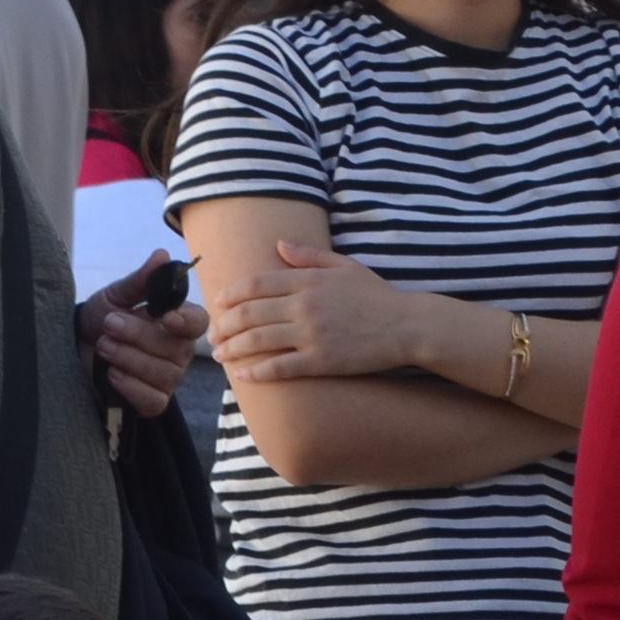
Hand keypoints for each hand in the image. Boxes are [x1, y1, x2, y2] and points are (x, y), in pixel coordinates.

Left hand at [84, 281, 210, 416]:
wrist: (74, 348)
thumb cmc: (101, 319)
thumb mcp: (115, 295)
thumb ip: (140, 280)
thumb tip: (162, 255)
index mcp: (177, 322)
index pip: (198, 322)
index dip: (186, 322)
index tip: (165, 317)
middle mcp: (179, 351)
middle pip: (176, 349)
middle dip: (138, 336)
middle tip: (109, 325)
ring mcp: (168, 378)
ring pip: (164, 374)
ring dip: (129, 358)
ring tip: (103, 346)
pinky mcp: (152, 402)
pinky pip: (153, 400)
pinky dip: (131, 387)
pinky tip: (112, 374)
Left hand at [213, 236, 422, 382]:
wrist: (406, 326)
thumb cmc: (376, 295)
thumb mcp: (345, 266)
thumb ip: (309, 256)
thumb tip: (278, 245)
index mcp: (309, 280)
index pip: (257, 283)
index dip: (232, 293)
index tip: (219, 301)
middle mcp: (305, 306)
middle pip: (250, 313)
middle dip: (224, 324)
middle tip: (213, 332)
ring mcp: (311, 335)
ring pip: (258, 341)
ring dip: (233, 348)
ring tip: (220, 354)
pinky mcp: (321, 361)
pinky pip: (280, 367)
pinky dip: (257, 372)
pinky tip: (244, 374)